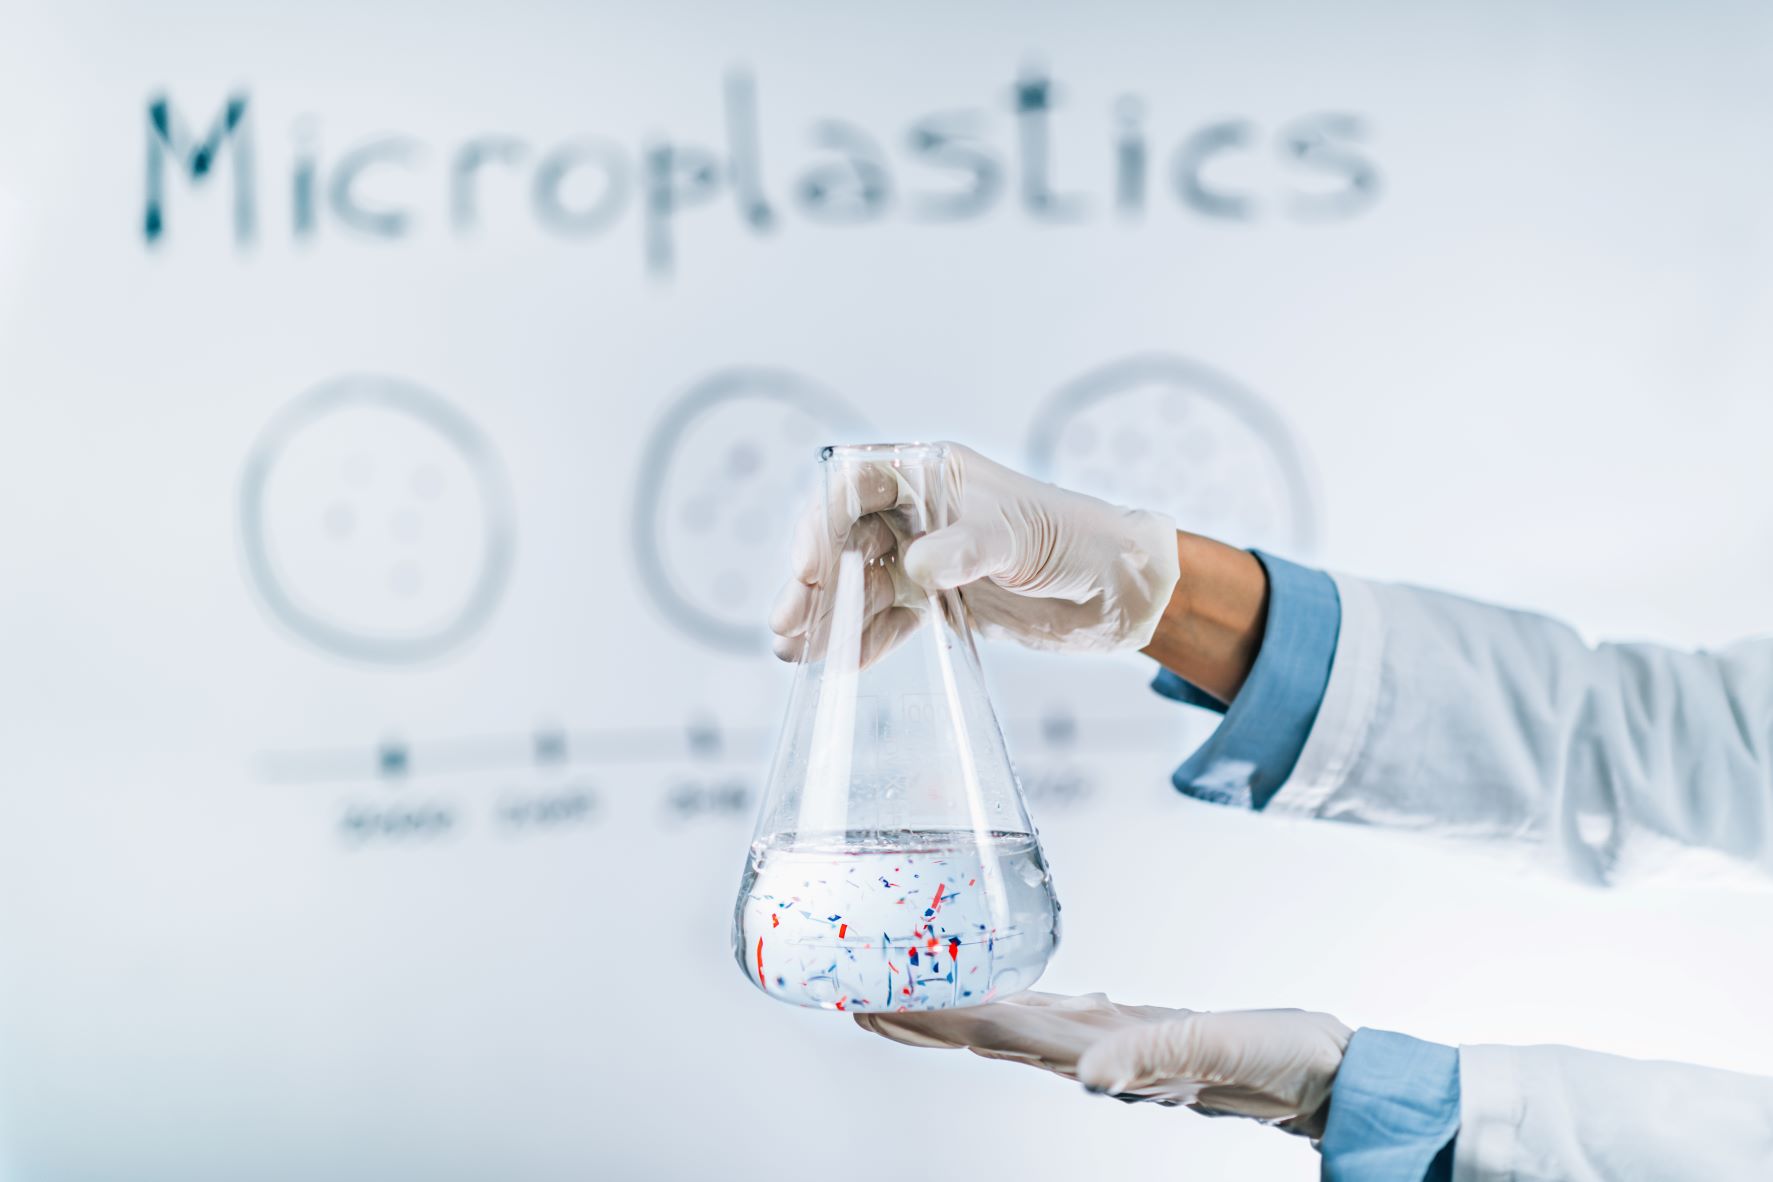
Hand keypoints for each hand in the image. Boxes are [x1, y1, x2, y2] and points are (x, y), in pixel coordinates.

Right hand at [770, 443, 1179, 659]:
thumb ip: (968, 548)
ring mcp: (928, 558)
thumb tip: (916, 565)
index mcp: (933, 473)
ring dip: (830, 618)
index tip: (811, 566)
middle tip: (789, 622)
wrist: (1122, 591)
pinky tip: (838, 666)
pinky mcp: (939, 601)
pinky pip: (888, 620)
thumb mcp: (1022, 536)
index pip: (858, 486)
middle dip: (816, 582)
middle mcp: (921, 512)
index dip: (826, 523)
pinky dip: (863, 641)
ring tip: (797, 653)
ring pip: (860, 585)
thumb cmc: (1078, 539)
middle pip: (847, 541)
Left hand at [854, 991, 1351, 1137]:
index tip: (867, 1008)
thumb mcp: (1214, 1050)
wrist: (1332, 1076)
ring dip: (960, 1012)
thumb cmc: (1281, 1062)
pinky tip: (1016, 996)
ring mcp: (1112, 1042)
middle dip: (921, 1018)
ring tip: (912, 997)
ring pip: (1016, 1023)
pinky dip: (1024, 1003)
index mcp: (1095, 1053)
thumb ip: (1147, 1060)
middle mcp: (1090, 1052)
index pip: (989, 1029)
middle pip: (984, 1029)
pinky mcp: (1138, 1028)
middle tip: (859, 1003)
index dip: (926, 1020)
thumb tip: (1084, 1078)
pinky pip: (1063, 1014)